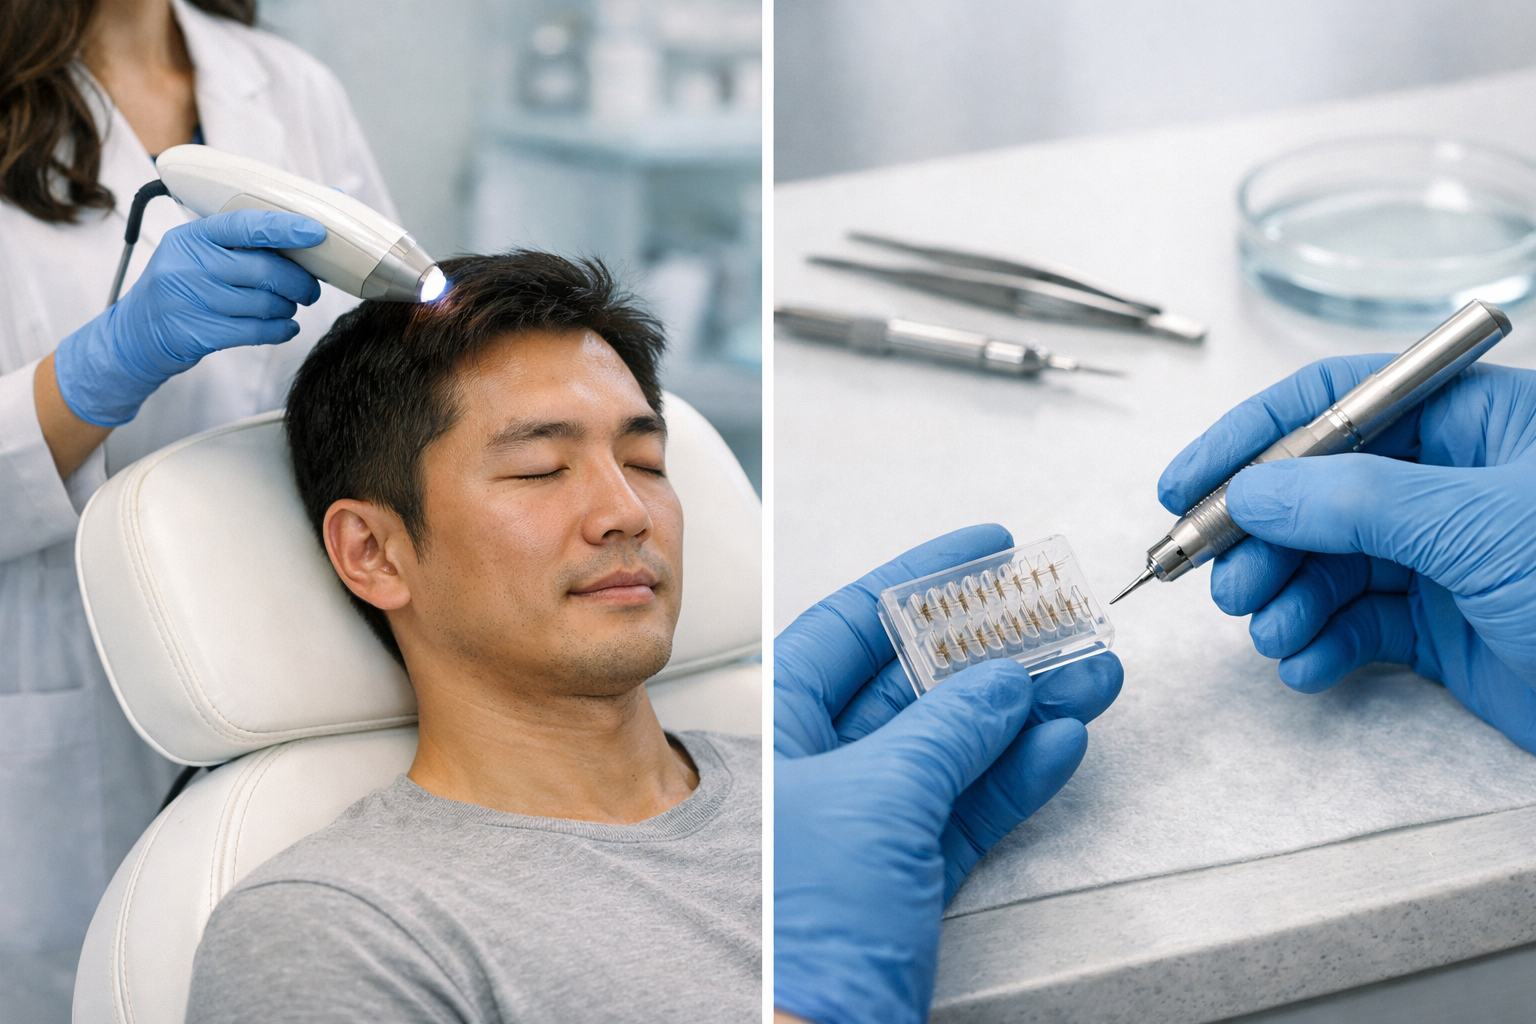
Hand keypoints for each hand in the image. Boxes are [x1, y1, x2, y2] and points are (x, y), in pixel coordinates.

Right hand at [53, 209, 324, 425]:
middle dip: (300, 282)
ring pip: (265, 303)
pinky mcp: (197, 333)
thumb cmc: (184, 285)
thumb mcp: (199, 252)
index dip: (285, 227)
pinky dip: (282, 330)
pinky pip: (257, 331)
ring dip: (288, 308)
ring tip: (287, 307)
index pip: (245, 225)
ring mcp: (190, 300)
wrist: (136, 332)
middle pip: (264, 270)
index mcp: (192, 236)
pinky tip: (286, 327)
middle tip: (309, 289)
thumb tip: (313, 214)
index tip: (316, 232)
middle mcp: (188, 265)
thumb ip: (245, 239)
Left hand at [774, 525, 1123, 1023]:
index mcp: (780, 730)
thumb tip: (997, 681)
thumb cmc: (798, 932)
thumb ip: (946, 729)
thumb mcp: (878, 798)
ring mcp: (866, 824)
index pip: (851, 626)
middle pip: (915, 684)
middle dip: (992, 648)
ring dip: (1025, 708)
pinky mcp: (906, 878)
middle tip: (1053, 614)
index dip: (920, 580)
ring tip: (1087, 669)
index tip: (980, 550)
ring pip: (955, 746)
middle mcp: (817, 770)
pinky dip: (1017, 774)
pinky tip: (1060, 738)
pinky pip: (968, 807)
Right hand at [1159, 355, 1535, 750]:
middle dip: (1260, 537)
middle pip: (1316, 491)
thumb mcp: (1479, 525)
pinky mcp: (1443, 630)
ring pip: (1326, 564)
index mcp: (1475, 420)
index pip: (1336, 401)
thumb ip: (1354, 501)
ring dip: (1282, 597)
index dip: (1251, 436)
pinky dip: (1320, 646)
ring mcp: (1445, 558)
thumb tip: (1250, 490)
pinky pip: (1355, 627)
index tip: (1184, 482)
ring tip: (1266, 628)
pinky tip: (1307, 662)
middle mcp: (1451, 482)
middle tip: (1214, 577)